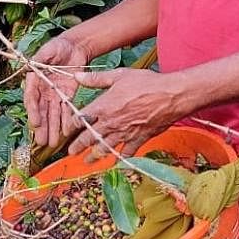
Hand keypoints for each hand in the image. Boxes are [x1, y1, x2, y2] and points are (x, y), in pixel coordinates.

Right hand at [24, 32, 89, 148]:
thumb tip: (27, 67)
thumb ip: (39, 59)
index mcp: (34, 80)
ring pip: (52, 115)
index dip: (33, 111)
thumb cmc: (57, 46)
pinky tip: (65, 132)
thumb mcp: (47, 50)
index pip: (32, 98)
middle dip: (42, 127)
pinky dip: (65, 121)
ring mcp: (54, 95)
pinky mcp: (66, 96)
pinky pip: (65, 111)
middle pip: (41, 111)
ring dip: (52, 129)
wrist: (74, 46)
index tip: (35, 122)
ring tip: (52, 143)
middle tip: (42, 141)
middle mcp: (42, 90)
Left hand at [67, 68, 187, 158]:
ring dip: (94, 156)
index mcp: (103, 106)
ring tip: (87, 161)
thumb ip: (95, 78)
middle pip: (89, 138)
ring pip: (104, 148)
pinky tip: (115, 163)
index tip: (67, 130)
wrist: (171, 95)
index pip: (80, 119)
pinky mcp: (138, 139)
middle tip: (70, 152)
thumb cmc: (146, 83)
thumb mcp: (118, 76)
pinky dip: (120, 159)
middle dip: (78, 146)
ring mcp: (124, 133)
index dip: (71, 125)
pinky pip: (126, 153)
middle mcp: (110, 122)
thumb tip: (76, 75)